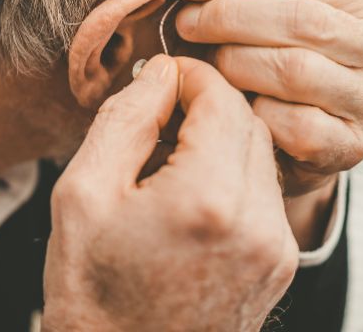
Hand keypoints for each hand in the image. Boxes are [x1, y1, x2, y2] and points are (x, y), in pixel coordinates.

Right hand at [43, 55, 297, 331]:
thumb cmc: (93, 289)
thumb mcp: (84, 190)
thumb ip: (126, 116)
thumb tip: (161, 74)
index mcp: (207, 199)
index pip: (221, 98)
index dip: (190, 75)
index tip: (162, 76)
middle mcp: (258, 224)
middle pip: (246, 120)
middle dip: (206, 101)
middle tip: (161, 111)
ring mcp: (275, 247)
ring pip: (258, 151)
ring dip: (219, 134)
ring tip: (169, 152)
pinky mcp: (277, 261)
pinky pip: (263, 187)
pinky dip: (231, 168)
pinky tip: (189, 184)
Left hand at [164, 0, 362, 199]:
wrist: (301, 118)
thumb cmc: (282, 51)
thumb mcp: (269, 5)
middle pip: (301, 21)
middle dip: (228, 18)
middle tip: (184, 22)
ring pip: (294, 71)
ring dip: (234, 63)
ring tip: (203, 60)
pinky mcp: (351, 146)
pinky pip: (295, 126)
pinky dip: (255, 111)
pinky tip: (236, 101)